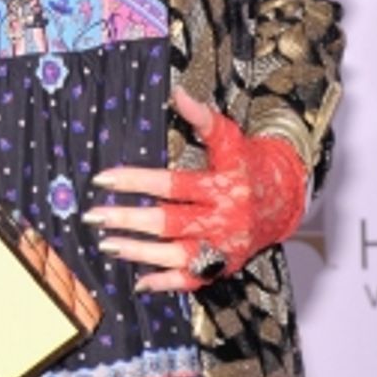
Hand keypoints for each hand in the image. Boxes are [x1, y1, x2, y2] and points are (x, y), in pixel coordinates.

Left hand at [85, 86, 306, 292]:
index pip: (173, 185)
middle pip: (170, 222)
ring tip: (107, 244)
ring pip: (177, 255)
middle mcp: (224, 219)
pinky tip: (139, 281)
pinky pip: (192, 280)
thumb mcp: (230, 138)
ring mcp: (224, 247)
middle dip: (128, 219)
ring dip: (139, 252)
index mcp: (224, 185)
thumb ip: (203, 118)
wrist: (283, 199)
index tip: (102, 179)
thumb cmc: (249, 164)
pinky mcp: (224, 267)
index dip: (136, 181)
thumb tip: (177, 93)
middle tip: (93, 216)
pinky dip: (166, 283)